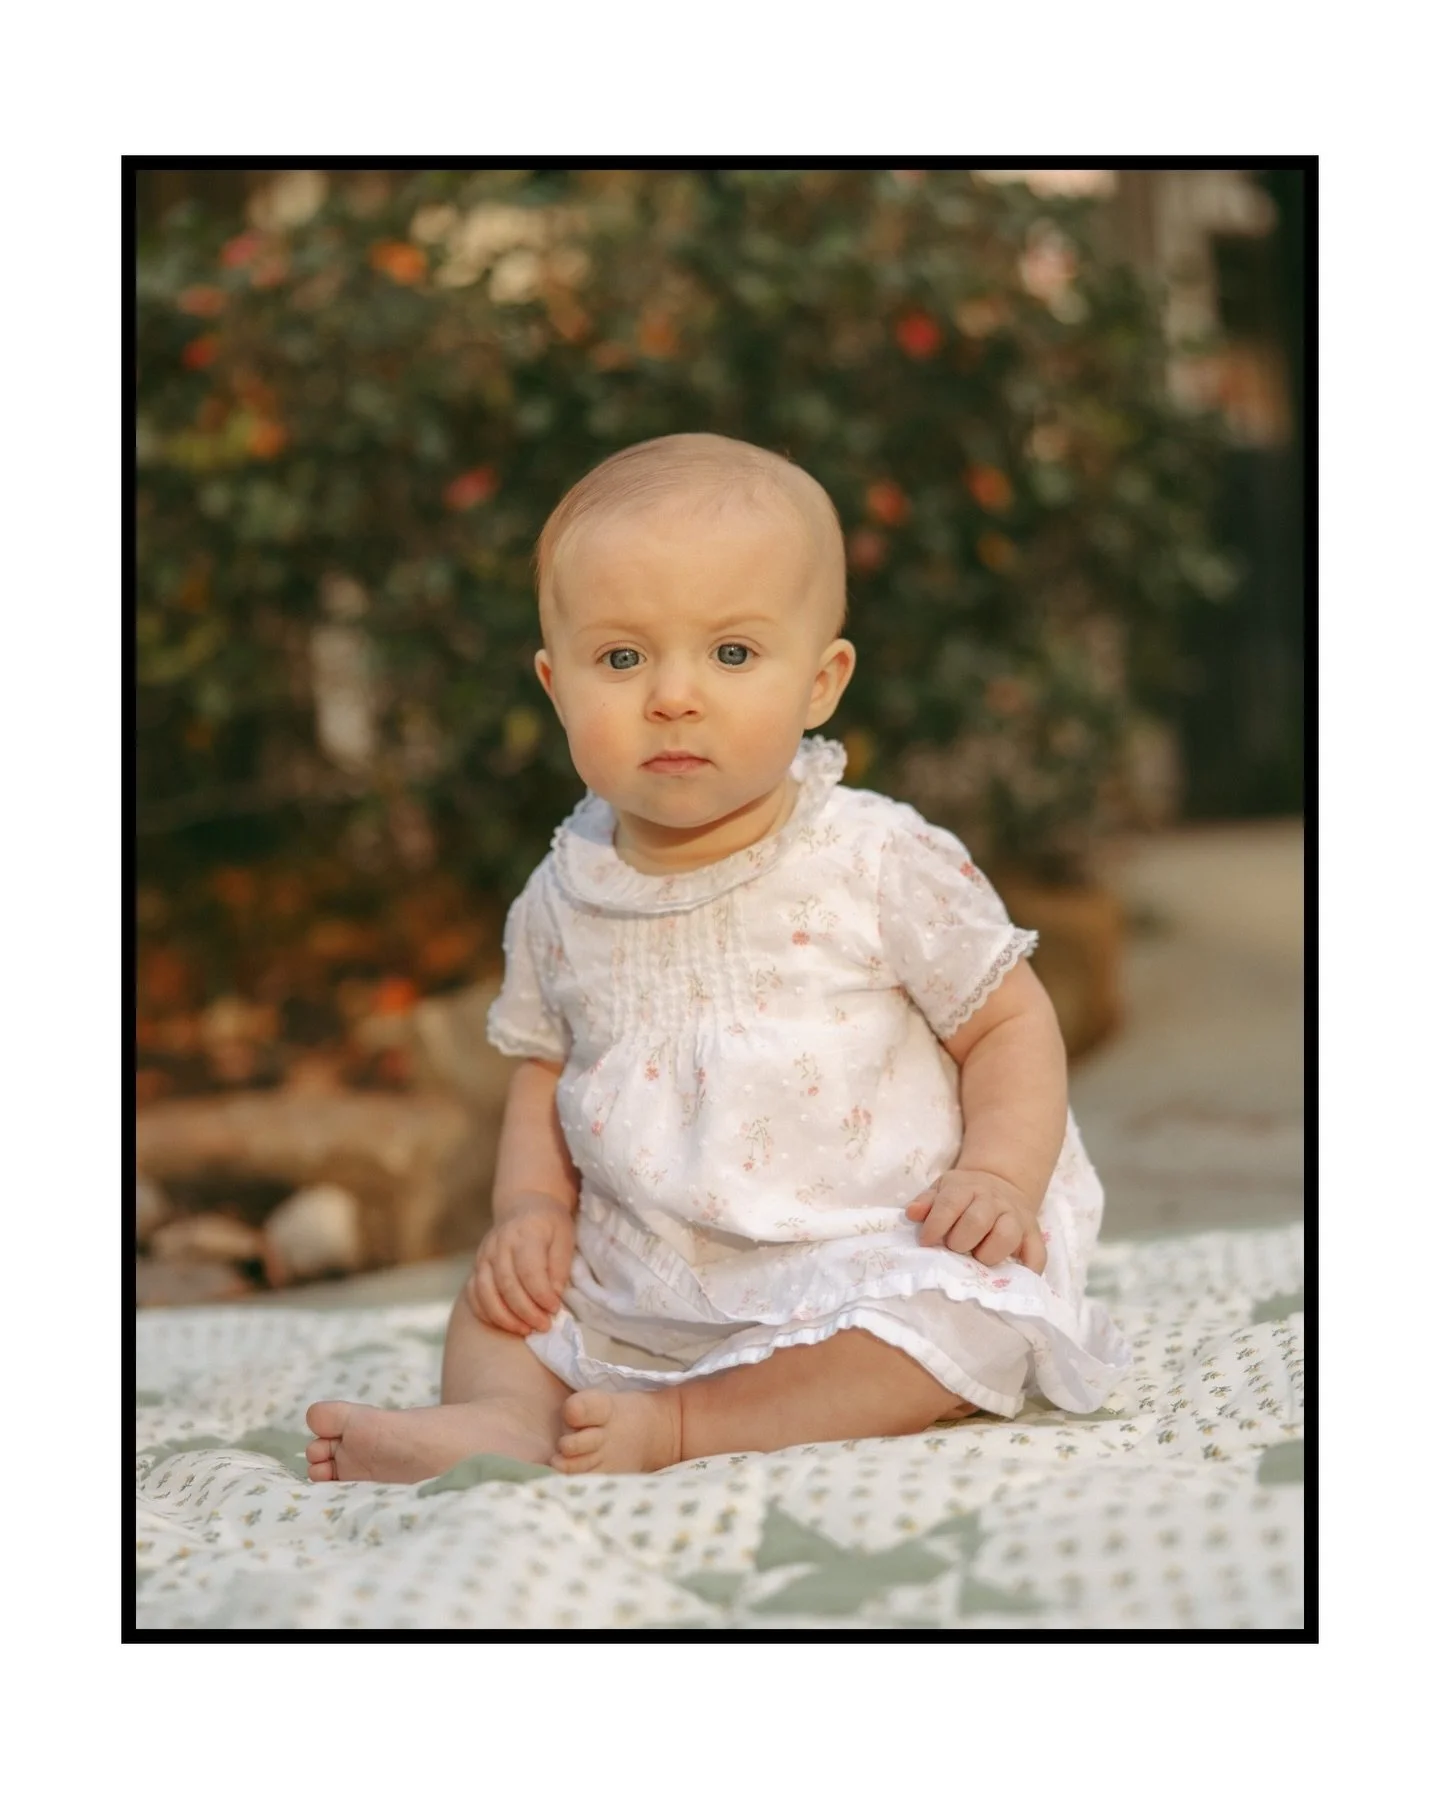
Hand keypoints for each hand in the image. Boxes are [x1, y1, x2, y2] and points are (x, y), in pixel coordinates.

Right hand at [465, 1193, 575, 1334]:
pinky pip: (473, 1294)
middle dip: (526, 1311)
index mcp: (525, 1234)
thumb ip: (560, 1265)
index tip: (555, 1309)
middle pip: (506, 1285)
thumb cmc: (549, 1224)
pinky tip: (505, 1324)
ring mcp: (484, 1255)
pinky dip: (486, 1313)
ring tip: (525, 1330)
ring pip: (485, 1292)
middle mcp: (499, 1244)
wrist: (523, 1205)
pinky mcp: (476, 1266)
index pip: (529, 1271)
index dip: (541, 1295)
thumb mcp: (564, 1236)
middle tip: (544, 1326)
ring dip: (504, 1317)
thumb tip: (553, 1295)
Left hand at [905, 1169, 1046, 1272]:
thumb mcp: (942, 1189)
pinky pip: (1037, 1255)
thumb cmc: (964, 1194)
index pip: (950, 1204)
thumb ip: (926, 1202)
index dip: (936, 1225)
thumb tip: (912, 1214)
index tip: (926, 1242)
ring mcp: (1016, 1217)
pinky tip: (1013, 1279)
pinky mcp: (1034, 1234)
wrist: (1000, 1183)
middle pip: (978, 1220)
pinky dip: (1028, 1270)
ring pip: (1006, 1236)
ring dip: (988, 1254)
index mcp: (968, 1188)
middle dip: (960, 1241)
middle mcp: (994, 1201)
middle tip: (954, 1249)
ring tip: (978, 1259)